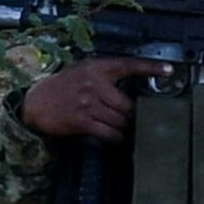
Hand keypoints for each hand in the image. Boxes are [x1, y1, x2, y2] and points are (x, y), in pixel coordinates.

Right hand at [18, 56, 153, 142]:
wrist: (35, 104)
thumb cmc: (62, 87)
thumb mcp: (82, 72)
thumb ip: (105, 75)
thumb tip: (134, 85)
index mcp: (96, 68)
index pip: (128, 65)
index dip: (150, 67)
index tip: (169, 70)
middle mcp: (93, 84)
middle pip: (129, 104)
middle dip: (132, 113)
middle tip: (130, 117)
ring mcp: (88, 103)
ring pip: (121, 120)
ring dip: (125, 127)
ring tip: (121, 126)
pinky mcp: (82, 121)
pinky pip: (110, 133)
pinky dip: (116, 137)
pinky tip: (116, 136)